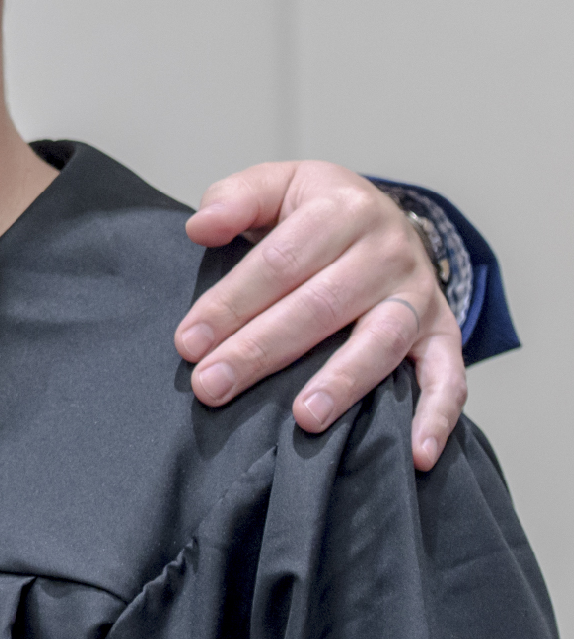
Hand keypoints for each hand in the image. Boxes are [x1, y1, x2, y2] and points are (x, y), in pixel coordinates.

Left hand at [178, 161, 465, 470]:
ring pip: (380, 341)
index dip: (231, 303)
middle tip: (212, 386)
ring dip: (342, 383)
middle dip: (260, 350)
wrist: (381, 217)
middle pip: (319, 306)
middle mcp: (387, 250)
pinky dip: (438, 415)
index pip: (279, 261)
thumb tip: (200, 227)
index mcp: (341, 208)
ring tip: (304, 418)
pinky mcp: (444, 332)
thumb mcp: (274, 185)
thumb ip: (234, 200)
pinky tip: (417, 454)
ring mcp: (419, 294)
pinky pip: (450, 376)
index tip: (188, 342)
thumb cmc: (313, 211)